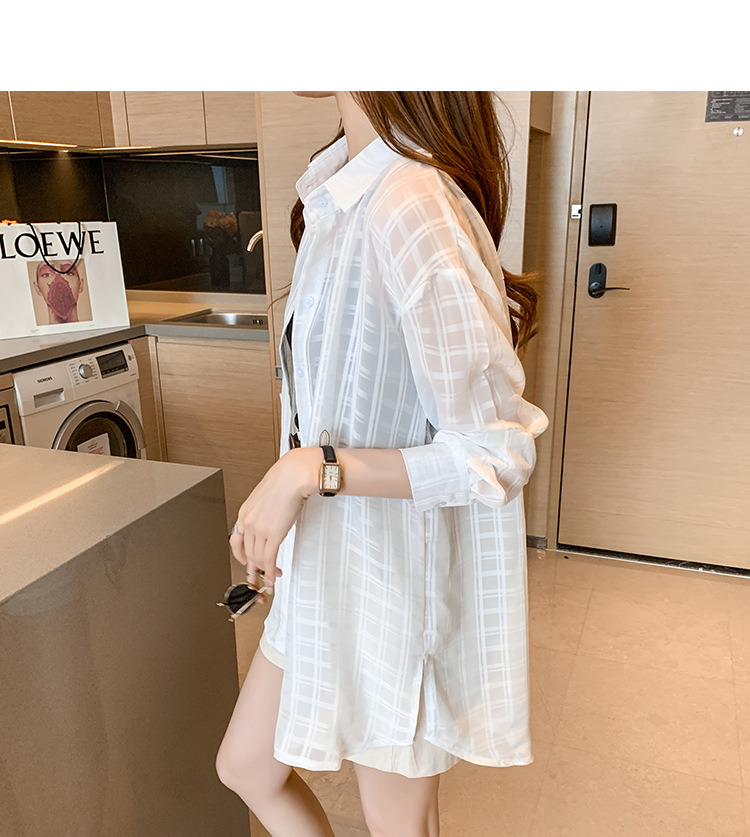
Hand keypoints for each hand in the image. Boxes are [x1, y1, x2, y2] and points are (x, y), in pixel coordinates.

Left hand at [228, 447, 319, 598]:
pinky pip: (269, 560)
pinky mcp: (273, 534)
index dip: (242, 557)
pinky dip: (270, 573)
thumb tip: (268, 521)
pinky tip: (273, 578)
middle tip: (262, 576)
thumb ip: (263, 512)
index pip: (236, 542)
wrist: (294, 475)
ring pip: (258, 559)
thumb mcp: (266, 497)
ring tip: (272, 578)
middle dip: (255, 568)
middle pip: (248, 554)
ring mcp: (259, 529)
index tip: (247, 564)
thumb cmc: (284, 480)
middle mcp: (248, 522)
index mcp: (244, 513)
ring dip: (265, 572)